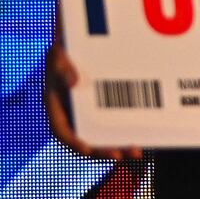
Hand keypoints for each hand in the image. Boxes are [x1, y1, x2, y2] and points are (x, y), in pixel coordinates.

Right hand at [43, 41, 142, 162]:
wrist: (83, 43)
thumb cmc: (67, 49)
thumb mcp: (59, 54)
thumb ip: (62, 67)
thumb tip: (74, 82)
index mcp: (57, 108)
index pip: (62, 132)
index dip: (74, 143)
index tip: (88, 150)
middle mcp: (73, 115)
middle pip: (86, 141)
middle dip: (103, 150)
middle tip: (121, 155)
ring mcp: (90, 114)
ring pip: (102, 137)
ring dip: (118, 146)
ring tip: (136, 152)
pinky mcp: (106, 108)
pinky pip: (115, 124)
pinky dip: (126, 132)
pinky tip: (142, 136)